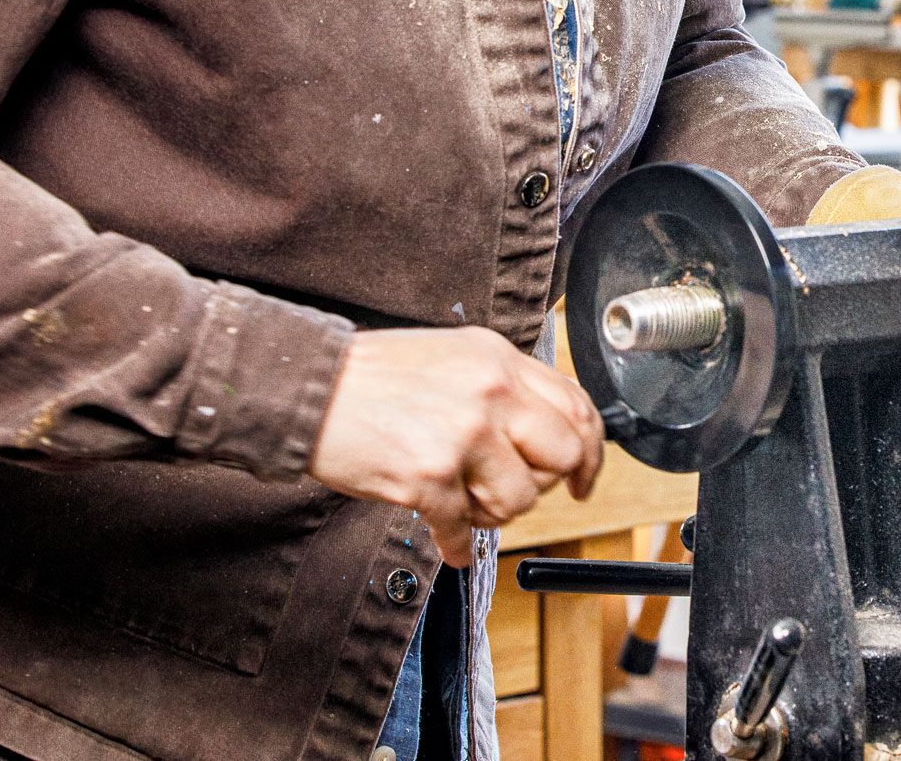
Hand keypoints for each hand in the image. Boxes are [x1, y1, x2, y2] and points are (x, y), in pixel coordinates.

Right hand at [308, 327, 603, 565]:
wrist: (309, 389)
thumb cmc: (373, 377)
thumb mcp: (454, 356)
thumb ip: (503, 386)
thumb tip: (547, 431)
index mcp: (499, 360)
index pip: (576, 405)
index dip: (591, 448)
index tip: (584, 475)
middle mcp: (490, 393)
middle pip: (565, 453)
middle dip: (549, 484)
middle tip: (525, 494)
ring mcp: (462, 436)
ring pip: (520, 498)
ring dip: (495, 513)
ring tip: (464, 504)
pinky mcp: (429, 477)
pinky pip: (465, 529)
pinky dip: (458, 544)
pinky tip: (449, 541)